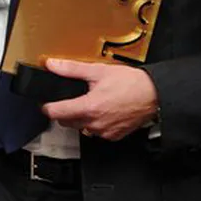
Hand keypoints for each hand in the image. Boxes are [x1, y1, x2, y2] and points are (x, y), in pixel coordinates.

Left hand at [41, 58, 158, 140]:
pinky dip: (95, 124)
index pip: (56, 113)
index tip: (45, 104)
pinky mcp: (114, 136)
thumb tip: (53, 65)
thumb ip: (71, 69)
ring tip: (89, 104)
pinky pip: (97, 133)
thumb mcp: (98, 71)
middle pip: (66, 122)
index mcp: (88, 108)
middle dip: (64, 112)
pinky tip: (102, 112)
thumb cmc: (131, 83)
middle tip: (70, 100)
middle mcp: (95, 123)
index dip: (47, 107)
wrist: (155, 94)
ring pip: (81, 128)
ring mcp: (105, 132)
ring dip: (80, 118)